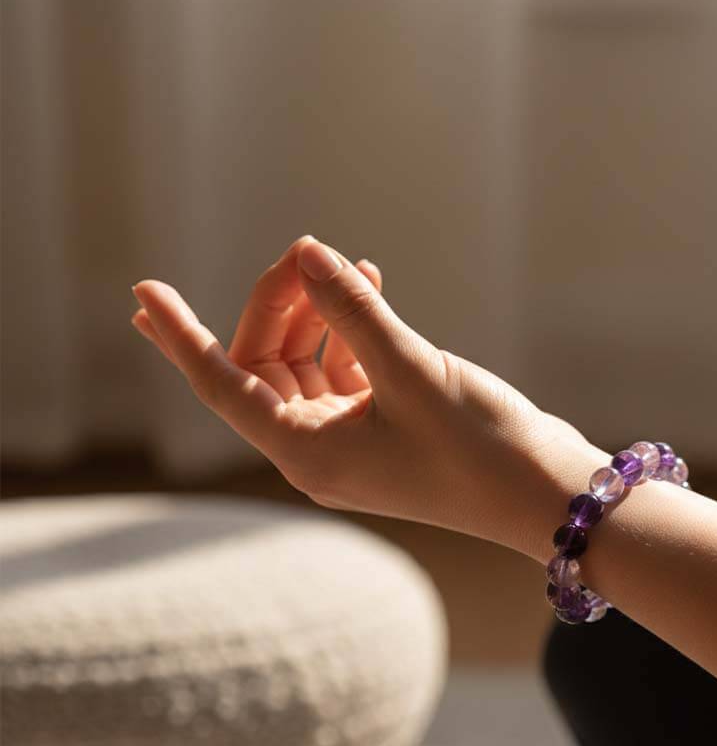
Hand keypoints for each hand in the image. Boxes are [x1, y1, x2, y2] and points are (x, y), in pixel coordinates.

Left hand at [130, 236, 604, 559]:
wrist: (546, 493)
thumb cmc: (480, 447)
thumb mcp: (410, 370)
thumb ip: (352, 311)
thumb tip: (307, 253)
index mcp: (308, 454)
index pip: (223, 386)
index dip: (181, 337)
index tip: (141, 292)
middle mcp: (320, 453)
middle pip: (267, 367)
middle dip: (280, 306)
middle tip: (306, 252)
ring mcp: (354, 443)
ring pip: (307, 366)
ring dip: (317, 313)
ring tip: (341, 266)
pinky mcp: (388, 430)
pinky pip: (347, 371)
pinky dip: (351, 331)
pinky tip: (369, 287)